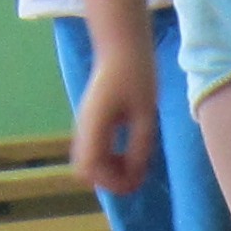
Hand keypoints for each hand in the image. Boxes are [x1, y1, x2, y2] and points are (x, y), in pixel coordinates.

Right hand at [69, 46, 157, 195]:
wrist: (122, 49)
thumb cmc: (136, 75)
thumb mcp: (146, 113)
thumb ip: (140, 145)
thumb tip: (137, 175)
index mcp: (95, 124)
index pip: (91, 168)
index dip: (112, 181)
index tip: (137, 178)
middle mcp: (84, 128)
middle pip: (85, 171)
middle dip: (110, 180)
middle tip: (138, 172)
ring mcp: (85, 127)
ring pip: (88, 164)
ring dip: (110, 171)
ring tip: (136, 162)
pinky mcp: (92, 125)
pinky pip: (95, 153)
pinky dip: (110, 161)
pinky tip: (130, 153)